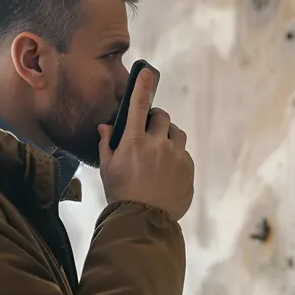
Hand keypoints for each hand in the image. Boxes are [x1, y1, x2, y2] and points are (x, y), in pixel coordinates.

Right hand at [98, 69, 193, 221]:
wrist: (144, 222)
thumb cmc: (121, 195)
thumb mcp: (108, 169)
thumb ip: (107, 144)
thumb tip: (106, 126)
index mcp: (134, 142)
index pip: (138, 106)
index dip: (142, 86)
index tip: (147, 72)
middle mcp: (157, 145)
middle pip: (162, 117)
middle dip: (155, 120)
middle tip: (149, 132)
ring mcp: (176, 156)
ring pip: (176, 133)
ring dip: (168, 136)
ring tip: (160, 151)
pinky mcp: (188, 169)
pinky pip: (184, 154)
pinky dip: (176, 157)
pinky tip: (166, 172)